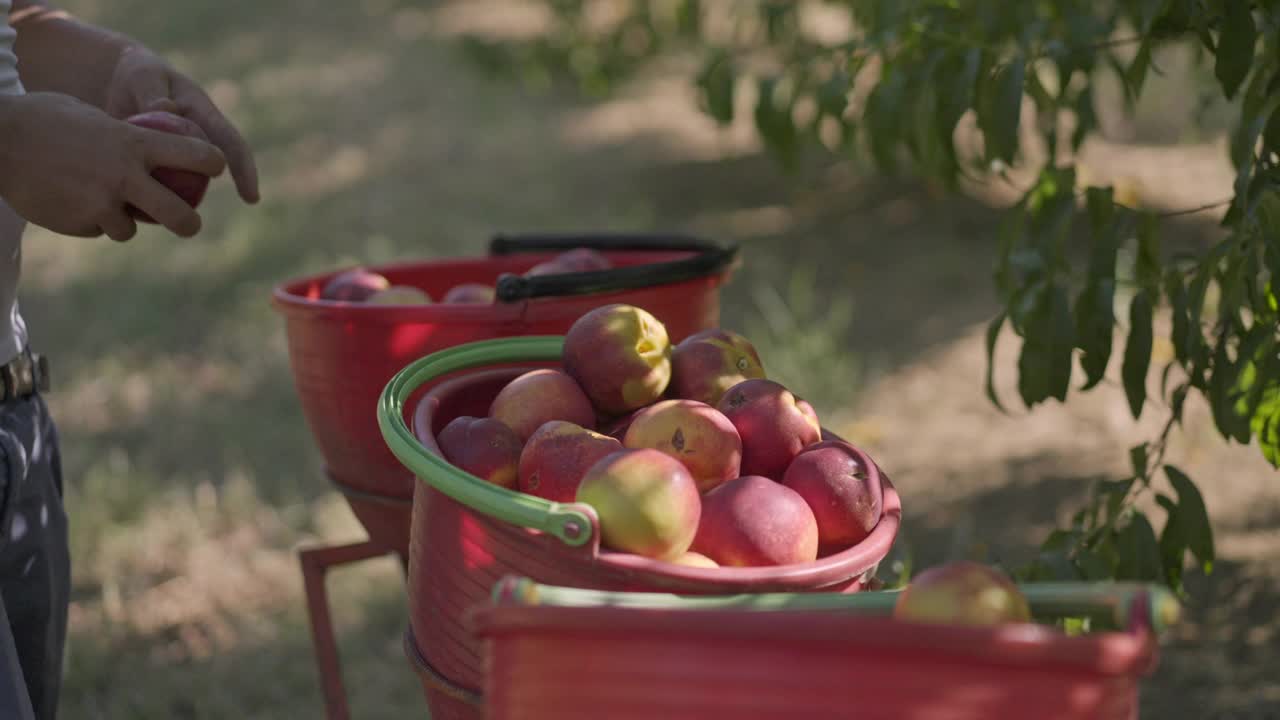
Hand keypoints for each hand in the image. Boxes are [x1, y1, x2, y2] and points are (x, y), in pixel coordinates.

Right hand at [0, 91, 226, 240]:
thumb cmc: (45, 119)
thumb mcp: (94, 118)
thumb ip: (125, 137)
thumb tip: (156, 148)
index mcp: (133, 143)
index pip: (195, 155)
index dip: (213, 163)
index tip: (216, 169)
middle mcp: (123, 177)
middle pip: (179, 216)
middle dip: (189, 224)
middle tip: (189, 223)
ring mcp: (100, 205)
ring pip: (130, 229)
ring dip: (121, 221)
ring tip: (101, 202)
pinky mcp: (78, 224)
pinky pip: (96, 229)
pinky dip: (90, 220)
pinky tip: (71, 201)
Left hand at [104, 45, 258, 204]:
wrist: (117, 83)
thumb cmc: (136, 77)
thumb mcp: (143, 77)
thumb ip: (152, 92)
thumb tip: (165, 108)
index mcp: (205, 117)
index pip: (231, 144)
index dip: (244, 170)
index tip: (251, 197)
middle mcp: (199, 141)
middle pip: (209, 173)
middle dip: (200, 199)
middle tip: (189, 213)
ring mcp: (180, 156)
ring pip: (183, 186)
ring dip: (171, 201)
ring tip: (149, 211)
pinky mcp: (159, 165)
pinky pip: (156, 186)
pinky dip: (146, 198)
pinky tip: (129, 210)